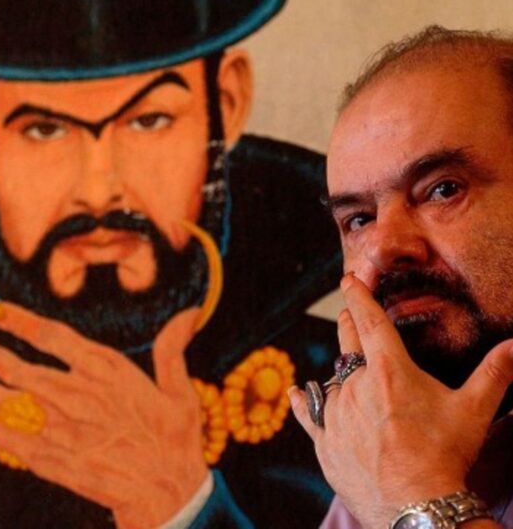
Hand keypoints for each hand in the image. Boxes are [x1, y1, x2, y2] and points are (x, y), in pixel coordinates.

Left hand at [0, 303, 207, 528]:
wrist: (163, 493)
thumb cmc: (172, 440)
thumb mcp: (180, 390)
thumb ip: (174, 348)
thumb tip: (189, 313)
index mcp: (105, 369)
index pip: (50, 334)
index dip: (15, 319)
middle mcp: (74, 392)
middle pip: (14, 364)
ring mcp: (56, 426)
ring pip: (0, 396)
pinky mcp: (46, 457)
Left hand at [289, 274, 512, 528]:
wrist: (415, 507)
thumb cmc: (444, 456)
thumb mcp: (474, 411)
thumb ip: (495, 373)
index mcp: (389, 371)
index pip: (370, 321)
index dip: (359, 296)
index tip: (349, 278)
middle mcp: (355, 385)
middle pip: (348, 344)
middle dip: (349, 324)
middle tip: (348, 314)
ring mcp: (335, 412)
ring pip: (333, 381)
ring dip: (341, 374)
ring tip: (349, 374)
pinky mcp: (324, 439)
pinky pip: (307, 413)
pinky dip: (302, 401)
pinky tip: (293, 391)